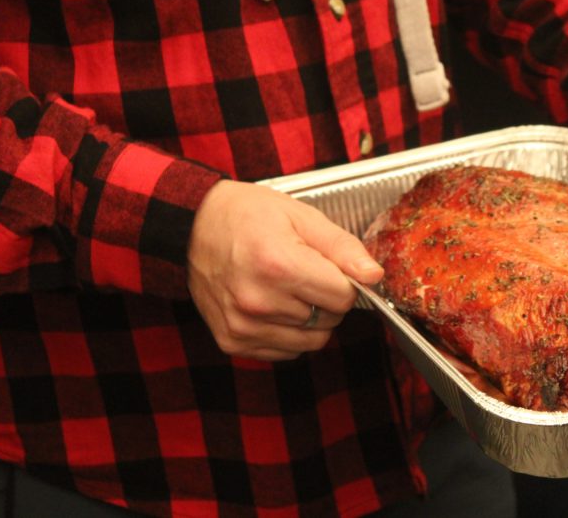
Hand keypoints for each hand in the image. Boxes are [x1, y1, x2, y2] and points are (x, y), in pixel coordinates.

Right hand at [187, 180, 383, 360]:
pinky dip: (289, 333)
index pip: (343, 297)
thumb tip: (373, 276)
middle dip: (327, 299)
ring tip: (287, 288)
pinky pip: (286, 352)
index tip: (329, 267)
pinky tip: (272, 304)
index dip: (345, 281)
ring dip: (310, 319)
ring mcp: (242, 325)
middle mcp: (257, 301)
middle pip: (328, 320)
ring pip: (311, 341)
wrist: (194, 226)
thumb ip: (343, 248)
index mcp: (278, 265)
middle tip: (305, 273)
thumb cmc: (249, 216)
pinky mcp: (232, 341)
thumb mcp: (302, 217)